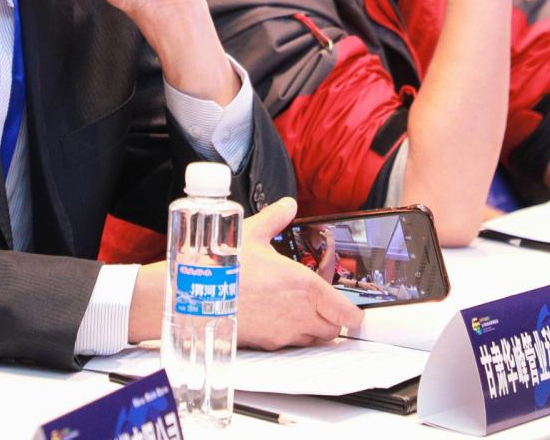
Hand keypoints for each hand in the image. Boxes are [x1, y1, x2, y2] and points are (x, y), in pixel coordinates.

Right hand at [237, 198, 363, 349]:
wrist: (195, 296)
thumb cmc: (224, 267)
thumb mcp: (252, 233)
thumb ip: (275, 218)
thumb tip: (286, 205)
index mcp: (304, 286)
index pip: (346, 312)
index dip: (354, 313)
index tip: (354, 309)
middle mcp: (299, 313)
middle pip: (333, 329)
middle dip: (334, 319)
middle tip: (327, 306)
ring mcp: (283, 332)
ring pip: (313, 339)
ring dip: (314, 328)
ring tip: (302, 311)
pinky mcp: (267, 343)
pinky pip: (290, 344)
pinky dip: (292, 335)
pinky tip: (278, 318)